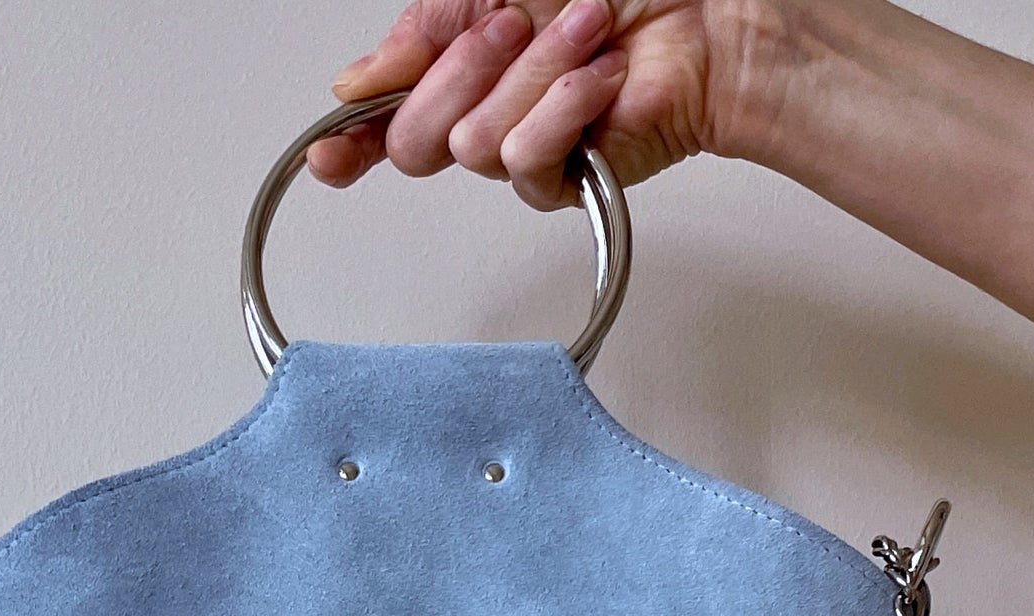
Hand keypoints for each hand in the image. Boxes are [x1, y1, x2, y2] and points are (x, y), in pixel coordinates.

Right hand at [307, 0, 792, 209]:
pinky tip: (600, 79)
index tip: (324, 157)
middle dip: (458, 72)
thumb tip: (360, 81)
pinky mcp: (565, 181)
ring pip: (474, 147)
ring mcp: (523, 152)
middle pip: (413, 144)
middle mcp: (485, 111)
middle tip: (513, 24)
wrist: (710, 13)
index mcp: (461, 62)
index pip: (384, 119)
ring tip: (587, 33)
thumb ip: (424, 30)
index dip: (347, 144)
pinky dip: (564, 108)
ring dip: (533, 74)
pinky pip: (525, 164)